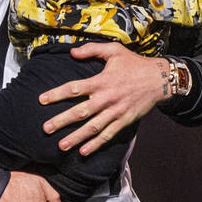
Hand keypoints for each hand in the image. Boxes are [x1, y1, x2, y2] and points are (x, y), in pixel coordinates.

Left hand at [39, 41, 170, 154]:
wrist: (160, 79)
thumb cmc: (134, 64)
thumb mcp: (114, 50)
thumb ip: (92, 50)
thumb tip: (71, 52)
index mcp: (101, 81)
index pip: (74, 88)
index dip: (57, 94)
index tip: (41, 100)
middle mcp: (107, 98)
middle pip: (81, 112)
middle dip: (62, 121)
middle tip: (45, 129)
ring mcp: (116, 111)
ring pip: (93, 127)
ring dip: (76, 137)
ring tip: (61, 146)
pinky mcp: (124, 121)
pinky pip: (108, 135)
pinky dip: (96, 144)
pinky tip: (83, 151)